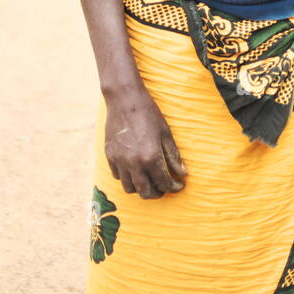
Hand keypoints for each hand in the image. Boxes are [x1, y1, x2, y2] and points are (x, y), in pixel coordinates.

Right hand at [104, 82, 186, 199]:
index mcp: (151, 158)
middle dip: (158, 193)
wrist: (125, 99)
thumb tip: (183, 173)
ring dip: (141, 188)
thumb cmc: (149, 113)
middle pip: (146, 192)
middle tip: (165, 187)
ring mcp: (120, 161)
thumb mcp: (166, 133)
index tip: (179, 185)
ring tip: (149, 181)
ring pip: (130, 188)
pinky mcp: (110, 156)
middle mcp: (134, 163)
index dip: (174, 187)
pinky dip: (128, 178)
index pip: (165, 183)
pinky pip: (118, 176)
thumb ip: (173, 156)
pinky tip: (135, 170)